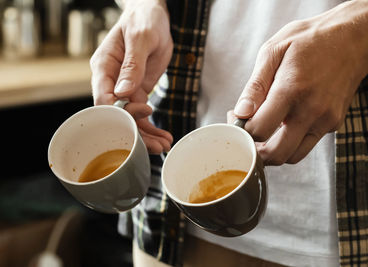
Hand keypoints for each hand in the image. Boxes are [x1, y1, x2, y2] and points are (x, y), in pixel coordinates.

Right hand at [90, 0, 172, 153]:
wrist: (155, 16)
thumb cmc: (144, 20)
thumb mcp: (140, 38)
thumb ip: (132, 65)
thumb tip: (122, 92)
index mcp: (104, 67)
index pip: (102, 98)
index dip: (119, 113)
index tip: (141, 114)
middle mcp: (111, 81)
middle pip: (117, 116)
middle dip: (135, 132)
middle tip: (155, 146)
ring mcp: (125, 88)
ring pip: (131, 119)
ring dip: (146, 135)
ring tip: (164, 146)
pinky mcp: (138, 91)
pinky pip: (142, 114)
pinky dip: (152, 127)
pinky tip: (163, 137)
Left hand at [228, 0, 367, 164]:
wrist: (353, 39)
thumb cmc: (309, 41)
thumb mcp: (273, 51)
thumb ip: (255, 86)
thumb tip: (241, 112)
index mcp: (291, 90)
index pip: (259, 130)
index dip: (241, 130)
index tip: (237, 119)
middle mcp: (311, 111)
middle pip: (276, 154)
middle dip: (255, 152)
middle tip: (247, 136)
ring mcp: (325, 120)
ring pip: (293, 156)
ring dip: (273, 151)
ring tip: (264, 131)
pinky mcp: (333, 124)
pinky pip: (307, 144)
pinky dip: (291, 142)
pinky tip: (285, 122)